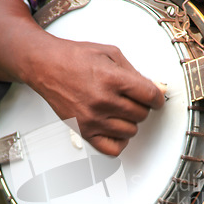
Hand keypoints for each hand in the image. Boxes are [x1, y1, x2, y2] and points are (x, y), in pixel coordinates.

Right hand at [0, 0, 164, 154]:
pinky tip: (116, 128)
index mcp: (112, 79)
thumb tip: (157, 88)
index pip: (150, 96)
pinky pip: (112, 149)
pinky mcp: (84, 131)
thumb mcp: (110, 54)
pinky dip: (119, 141)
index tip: (156, 98)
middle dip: (142, 106)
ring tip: (121, 111)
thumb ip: (136, 73)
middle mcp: (102, 101)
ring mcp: (93, 119)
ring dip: (130, 122)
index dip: (158, 97)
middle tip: (133, 100)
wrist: (45, 66)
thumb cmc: (75, 58)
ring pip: (130, 131)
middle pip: (141, 114)